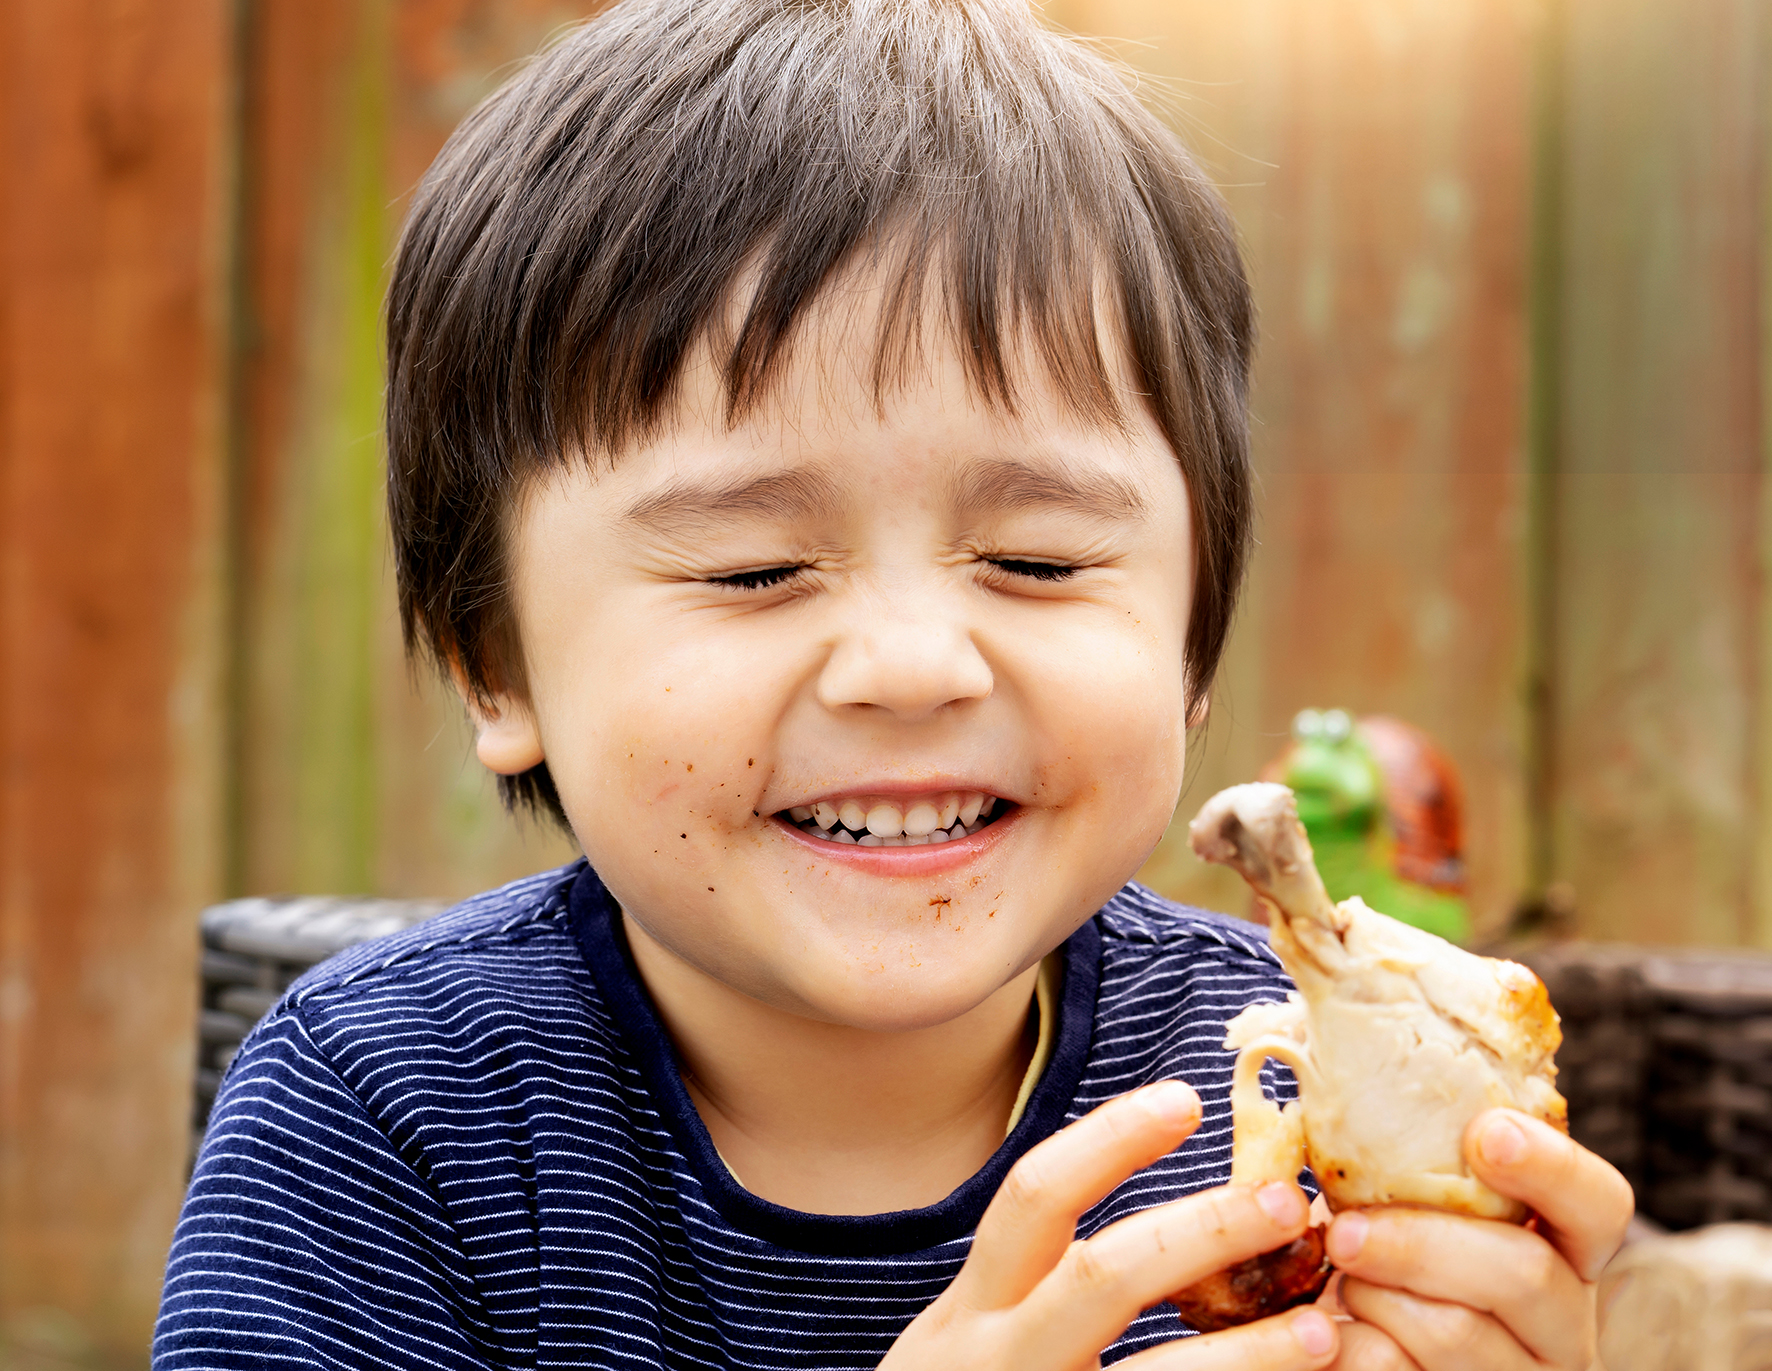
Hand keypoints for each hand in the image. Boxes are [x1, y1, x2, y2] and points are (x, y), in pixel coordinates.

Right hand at [881, 1081, 1340, 1369]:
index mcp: (974, 1313)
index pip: (1036, 1198)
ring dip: (1246, 1356)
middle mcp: (1000, 1362)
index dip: (1110, 1141)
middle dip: (1202, 1232)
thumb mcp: (975, 1341)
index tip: (1185, 1100)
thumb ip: (1035, 1289)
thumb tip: (1168, 1228)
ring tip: (1322, 1333)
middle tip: (1285, 1203)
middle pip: (1102, 1276)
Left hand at [1322, 1109, 1633, 1369]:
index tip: (1485, 1134)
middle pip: (1523, 1275)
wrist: (1364, 1353)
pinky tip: (1326, 1332)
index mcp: (1565, 1252)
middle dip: (1420, 1244)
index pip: (1599, 1203)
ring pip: (1457, 1335)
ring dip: (1375, 1297)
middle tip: (1346, 1232)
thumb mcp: (1417, 1209)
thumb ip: (1412, 1159)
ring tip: (1337, 1280)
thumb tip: (1341, 1057)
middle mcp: (1565, 1325)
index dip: (1551, 1166)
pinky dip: (1350, 1348)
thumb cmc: (1386, 1262)